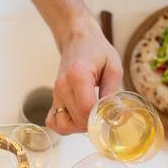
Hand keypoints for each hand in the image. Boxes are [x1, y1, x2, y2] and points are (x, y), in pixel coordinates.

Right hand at [46, 17, 123, 134]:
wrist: (77, 40)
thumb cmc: (96, 51)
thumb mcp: (113, 66)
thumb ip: (112, 91)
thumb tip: (113, 114)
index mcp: (78, 76)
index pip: (85, 110)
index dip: (99, 117)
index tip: (109, 113)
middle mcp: (63, 86)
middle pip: (76, 120)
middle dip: (92, 123)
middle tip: (103, 113)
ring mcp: (55, 93)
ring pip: (64, 125)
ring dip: (79, 127)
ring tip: (91, 117)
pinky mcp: (53, 98)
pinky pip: (54, 122)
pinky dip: (65, 126)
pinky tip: (77, 118)